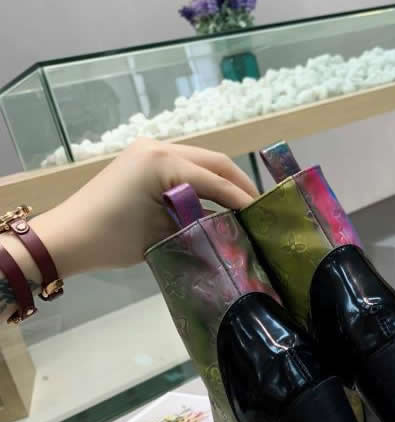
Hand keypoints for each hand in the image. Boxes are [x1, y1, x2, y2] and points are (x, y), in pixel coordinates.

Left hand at [34, 138, 258, 275]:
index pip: (215, 179)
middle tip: (259, 206)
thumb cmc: (114, 239)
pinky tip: (215, 199)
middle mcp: (159, 147)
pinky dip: (202, 180)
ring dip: (221, 180)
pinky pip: (183, 166)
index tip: (263, 214)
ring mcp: (149, 150)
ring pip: (200, 160)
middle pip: (213, 160)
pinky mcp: (143, 159)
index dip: (241, 197)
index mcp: (163, 162)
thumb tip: (228, 222)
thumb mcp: (164, 233)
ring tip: (242, 203)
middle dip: (238, 182)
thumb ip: (199, 221)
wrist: (69, 237)